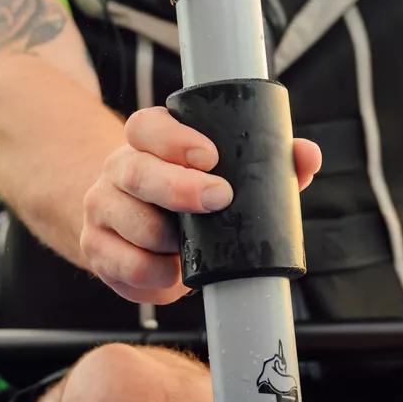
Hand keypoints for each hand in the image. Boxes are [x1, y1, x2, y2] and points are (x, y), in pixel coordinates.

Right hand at [80, 106, 321, 305]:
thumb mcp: (225, 173)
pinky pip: (122, 265)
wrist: (132, 226)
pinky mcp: (96, 248)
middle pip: (135, 171)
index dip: (175, 138)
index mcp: (147, 141)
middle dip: (178, 187)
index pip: (147, 126)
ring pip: (128, 221)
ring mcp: (102, 208)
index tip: (211, 156)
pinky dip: (152, 275)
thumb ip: (267, 162)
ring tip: (189, 247)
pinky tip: (170, 273)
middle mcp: (118, 169)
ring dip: (165, 239)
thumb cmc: (188, 195)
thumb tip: (306, 155)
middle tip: (218, 199)